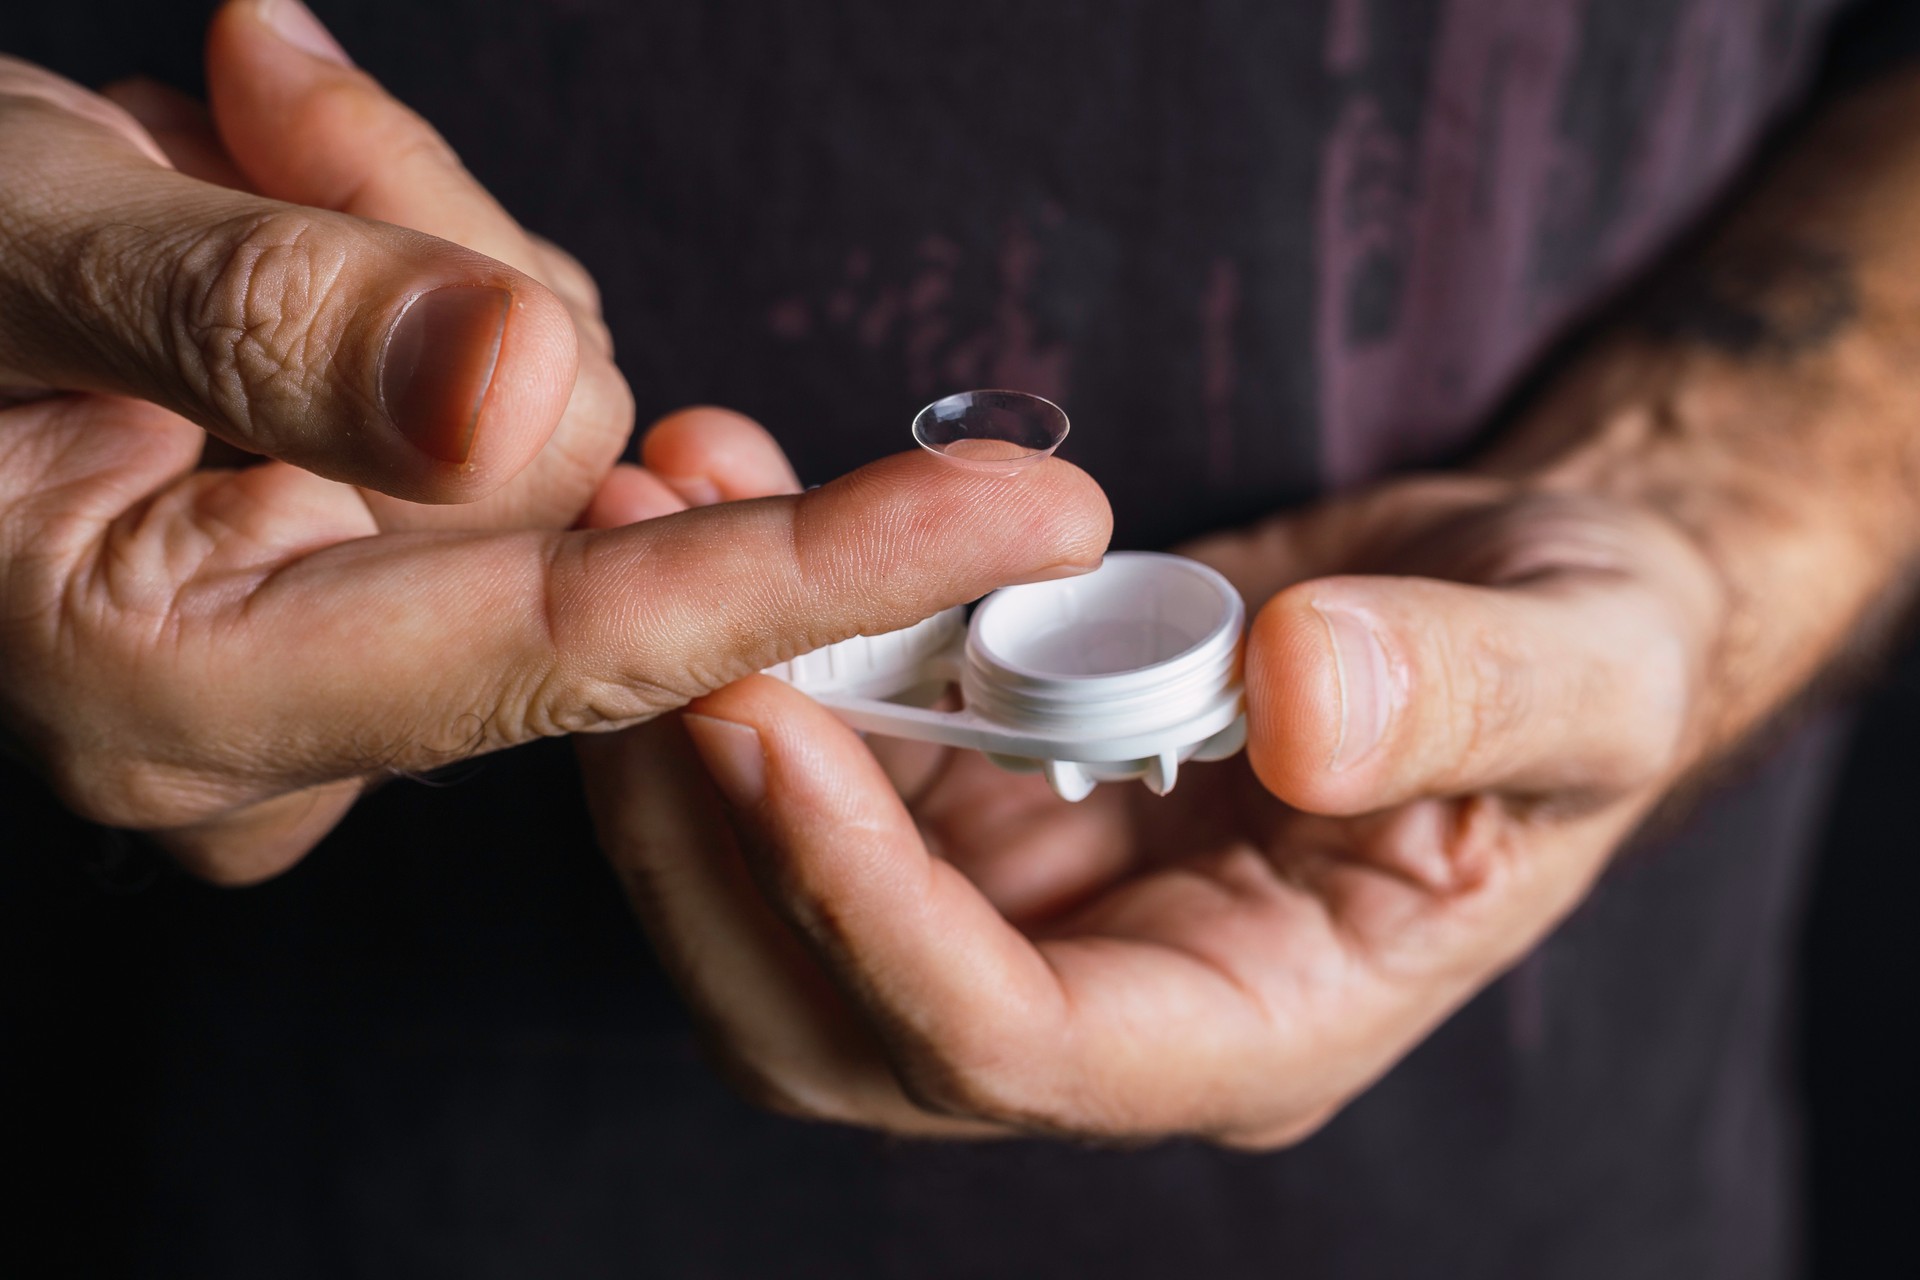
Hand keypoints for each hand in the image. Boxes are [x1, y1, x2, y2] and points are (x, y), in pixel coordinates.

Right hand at [0, 2, 1110, 879]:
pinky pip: (515, 417)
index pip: (580, 637)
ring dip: (430, 258)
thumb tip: (530, 401)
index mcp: (179, 687)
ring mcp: (329, 664)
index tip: (1032, 518)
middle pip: (569, 497)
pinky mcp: (366, 586)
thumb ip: (265, 315)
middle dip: (468, 283)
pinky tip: (278, 200)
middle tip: (253, 120)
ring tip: (221, 151)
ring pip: (553, 436)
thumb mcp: (13, 234)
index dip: (814, 568)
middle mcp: (279, 725)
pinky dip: (430, 284)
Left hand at [582, 463, 1732, 1144]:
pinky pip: (812, 752)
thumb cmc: (1575, 653)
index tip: (758, 724)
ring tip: (654, 509)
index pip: (1005, 1047)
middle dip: (705, 833)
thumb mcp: (1581, 664)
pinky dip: (752, 637)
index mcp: (1245, 1025)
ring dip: (680, 724)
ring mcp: (1015, 903)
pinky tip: (728, 488)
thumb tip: (1305, 695)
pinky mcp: (971, 798)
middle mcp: (1099, 999)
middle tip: (645, 618)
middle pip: (824, 1014)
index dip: (864, 909)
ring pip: (768, 898)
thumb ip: (1467, 695)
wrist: (1504, 607)